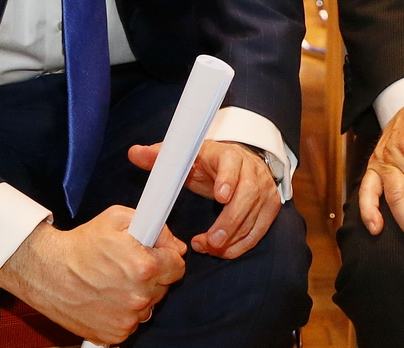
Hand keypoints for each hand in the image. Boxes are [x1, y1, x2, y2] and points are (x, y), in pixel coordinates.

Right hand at [0, 207, 185, 344]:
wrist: (48, 271)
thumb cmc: (82, 244)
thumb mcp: (119, 218)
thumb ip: (156, 227)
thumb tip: (175, 245)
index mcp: (144, 267)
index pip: (178, 265)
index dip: (167, 256)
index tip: (155, 253)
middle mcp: (138, 297)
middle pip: (164, 286)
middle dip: (153, 274)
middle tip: (129, 265)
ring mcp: (126, 319)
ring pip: (149, 305)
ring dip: (139, 294)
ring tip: (116, 281)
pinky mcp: (113, 335)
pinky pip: (132, 323)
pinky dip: (124, 312)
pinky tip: (109, 297)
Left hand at [129, 140, 279, 258]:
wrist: (239, 162)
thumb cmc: (207, 162)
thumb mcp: (187, 157)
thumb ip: (162, 157)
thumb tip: (134, 152)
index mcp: (228, 155)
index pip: (232, 164)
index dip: (227, 179)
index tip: (220, 196)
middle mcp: (251, 169)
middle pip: (248, 193)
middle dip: (231, 220)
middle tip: (212, 240)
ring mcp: (264, 187)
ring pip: (255, 214)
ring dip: (234, 236)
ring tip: (210, 248)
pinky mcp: (270, 204)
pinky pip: (261, 228)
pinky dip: (244, 243)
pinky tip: (224, 250)